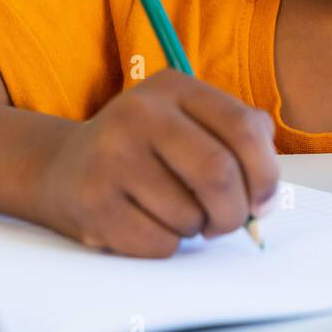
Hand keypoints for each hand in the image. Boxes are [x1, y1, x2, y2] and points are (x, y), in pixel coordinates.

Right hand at [31, 70, 279, 257]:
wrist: (63, 168)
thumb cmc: (146, 151)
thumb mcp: (189, 121)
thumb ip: (239, 139)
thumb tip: (267, 197)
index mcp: (173, 86)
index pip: (243, 128)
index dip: (266, 173)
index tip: (263, 200)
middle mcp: (139, 112)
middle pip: (219, 173)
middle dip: (235, 211)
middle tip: (227, 222)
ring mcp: (110, 154)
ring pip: (189, 215)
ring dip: (196, 229)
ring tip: (177, 215)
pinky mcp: (92, 199)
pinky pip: (158, 242)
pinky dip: (167, 245)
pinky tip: (149, 225)